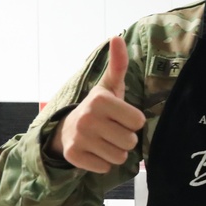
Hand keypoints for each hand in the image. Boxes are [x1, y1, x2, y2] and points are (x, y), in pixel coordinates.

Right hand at [49, 36, 146, 173]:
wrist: (67, 128)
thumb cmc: (99, 107)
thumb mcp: (110, 86)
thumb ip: (118, 65)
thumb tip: (117, 37)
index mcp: (101, 99)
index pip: (138, 122)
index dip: (133, 121)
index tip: (120, 117)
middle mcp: (88, 118)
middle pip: (130, 141)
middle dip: (125, 138)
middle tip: (112, 130)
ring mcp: (78, 138)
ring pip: (119, 157)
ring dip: (115, 152)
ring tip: (104, 141)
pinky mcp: (73, 156)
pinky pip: (104, 168)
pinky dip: (102, 163)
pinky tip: (94, 151)